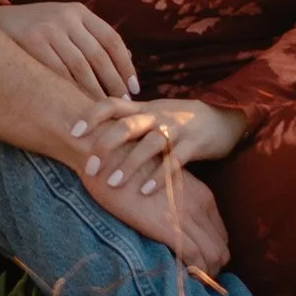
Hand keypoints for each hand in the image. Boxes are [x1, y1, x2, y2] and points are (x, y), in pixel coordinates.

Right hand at [0, 0, 138, 101]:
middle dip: (113, 83)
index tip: (134, 88)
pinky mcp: (32, 42)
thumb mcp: (64, 22)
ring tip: (104, 110)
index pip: (112, 39)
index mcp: (78, 11)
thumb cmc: (33, 28)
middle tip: (123, 105)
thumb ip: (92, 37)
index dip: (126, 65)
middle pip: (98, 55)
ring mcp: (49, 28)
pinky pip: (58, 72)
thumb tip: (130, 57)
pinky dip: (71, 91)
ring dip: (95, 91)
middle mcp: (66, 17)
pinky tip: (78, 105)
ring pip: (80, 67)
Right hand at [70, 148, 231, 275]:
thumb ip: (176, 203)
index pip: (221, 235)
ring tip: (189, 285)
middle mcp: (200, 206)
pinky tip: (180, 278)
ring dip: (205, 276)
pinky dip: (192, 272)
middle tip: (197, 282)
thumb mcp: (164, 185)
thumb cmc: (130, 170)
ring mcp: (186, 216)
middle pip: (222, 250)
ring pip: (213, 257)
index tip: (201, 267)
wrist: (110, 154)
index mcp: (202, 195)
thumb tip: (175, 224)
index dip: (214, 254)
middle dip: (213, 270)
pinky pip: (194, 258)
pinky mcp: (167, 226)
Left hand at [74, 94, 248, 180]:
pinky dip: (160, 176)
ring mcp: (177, 129)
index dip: (90, 115)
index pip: (111, 104)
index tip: (72, 133)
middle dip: (105, 145)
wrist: (223, 117)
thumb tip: (90, 132)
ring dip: (130, 164)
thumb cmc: (177, 120)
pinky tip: (147, 191)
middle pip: (127, 125)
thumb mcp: (151, 115)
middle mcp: (157, 115)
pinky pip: (176, 160)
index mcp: (143, 108)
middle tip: (89, 168)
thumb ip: (126, 121)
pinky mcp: (195, 144)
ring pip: (150, 143)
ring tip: (113, 184)